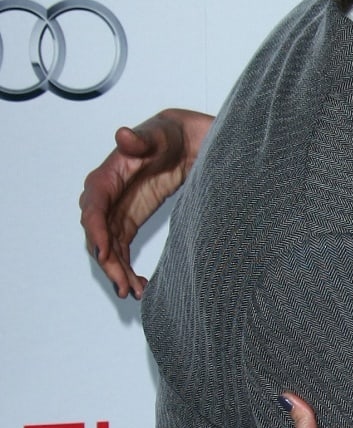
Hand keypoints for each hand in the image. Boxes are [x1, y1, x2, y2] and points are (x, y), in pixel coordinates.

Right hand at [81, 108, 213, 298]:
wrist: (181, 141)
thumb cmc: (167, 134)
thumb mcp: (158, 134)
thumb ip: (142, 138)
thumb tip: (123, 135)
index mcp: (108, 175)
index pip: (94, 205)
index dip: (96, 230)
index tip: (103, 252)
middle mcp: (106, 196)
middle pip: (98, 234)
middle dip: (108, 262)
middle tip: (125, 287)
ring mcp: (116, 211)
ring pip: (108, 247)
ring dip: (117, 272)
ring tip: (135, 293)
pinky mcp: (128, 221)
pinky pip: (120, 250)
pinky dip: (126, 268)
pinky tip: (139, 286)